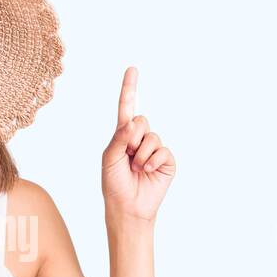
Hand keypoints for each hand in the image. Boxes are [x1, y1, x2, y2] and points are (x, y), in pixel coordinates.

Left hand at [101, 66, 175, 221]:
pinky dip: (152, 161)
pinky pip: (162, 151)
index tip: (132, 69)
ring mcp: (154, 149)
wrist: (128, 207)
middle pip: (142, 120)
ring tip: (136, 169)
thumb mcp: (109, 159)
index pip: (127, 108)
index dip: (130, 88)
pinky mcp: (166, 161)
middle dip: (133, 137)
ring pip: (152, 137)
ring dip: (141, 155)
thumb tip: (133, 122)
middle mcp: (140, 139)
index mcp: (122, 136)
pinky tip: (146, 172)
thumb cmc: (114, 184)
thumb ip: (119, 138)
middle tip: (128, 156)